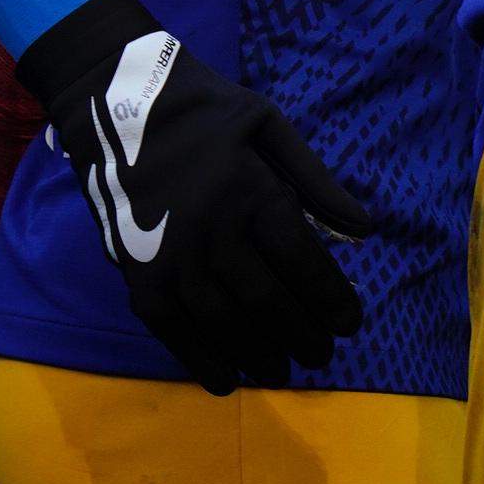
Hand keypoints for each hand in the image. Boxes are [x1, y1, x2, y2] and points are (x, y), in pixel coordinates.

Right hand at [17, 0, 373, 395]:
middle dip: (301, 333)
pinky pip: (171, 328)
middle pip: (266, 299)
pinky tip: (226, 379)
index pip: (302, 261)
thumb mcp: (272, 126)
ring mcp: (170, 255)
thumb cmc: (206, 112)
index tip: (351, 324)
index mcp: (252, 190)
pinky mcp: (136, 273)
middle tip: (324, 355)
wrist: (117, 103)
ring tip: (284, 372)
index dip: (330, 299)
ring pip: (222, 321)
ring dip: (258, 353)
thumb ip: (317, 181)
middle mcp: (213, 229)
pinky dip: (200, 359)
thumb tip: (365, 229)